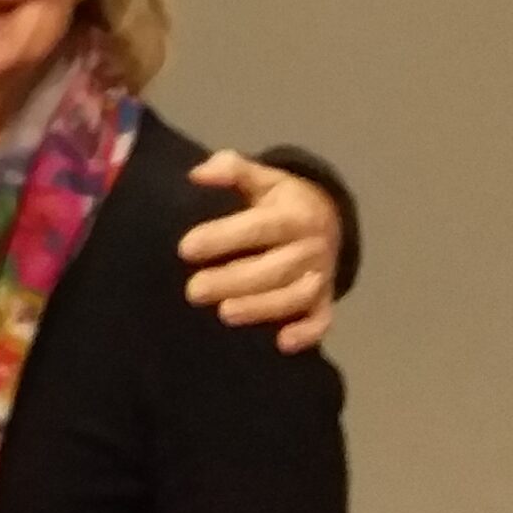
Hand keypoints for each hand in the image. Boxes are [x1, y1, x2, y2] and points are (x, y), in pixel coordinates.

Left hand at [179, 151, 341, 353]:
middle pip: (274, 267)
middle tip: (193, 291)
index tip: (185, 247)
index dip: (224, 237)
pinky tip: (282, 343)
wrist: (327, 220)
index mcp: (295, 214)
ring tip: (224, 314)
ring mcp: (320, 276)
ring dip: (262, 308)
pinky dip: (307, 333)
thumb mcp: (261, 178)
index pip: (260, 226)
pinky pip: (322, 320)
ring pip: (295, 296)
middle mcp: (311, 246)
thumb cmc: (280, 202)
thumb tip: (197, 174)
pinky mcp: (324, 301)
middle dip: (234, 280)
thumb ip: (231, 169)